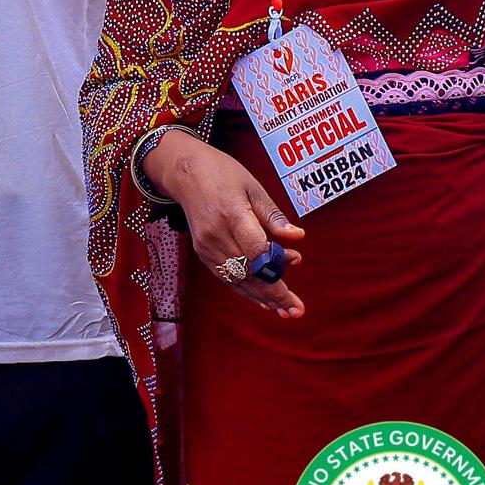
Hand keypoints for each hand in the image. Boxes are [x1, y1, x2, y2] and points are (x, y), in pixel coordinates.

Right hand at [142, 129, 306, 316]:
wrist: (185, 173)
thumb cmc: (224, 175)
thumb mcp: (254, 188)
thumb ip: (274, 216)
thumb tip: (298, 236)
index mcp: (232, 214)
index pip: (256, 252)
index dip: (277, 272)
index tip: (295, 284)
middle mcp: (216, 235)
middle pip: (248, 273)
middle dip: (274, 294)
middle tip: (297, 310)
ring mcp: (206, 246)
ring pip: (237, 280)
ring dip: (262, 298)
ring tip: (285, 311)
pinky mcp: (202, 252)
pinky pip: (226, 277)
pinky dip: (245, 290)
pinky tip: (263, 300)